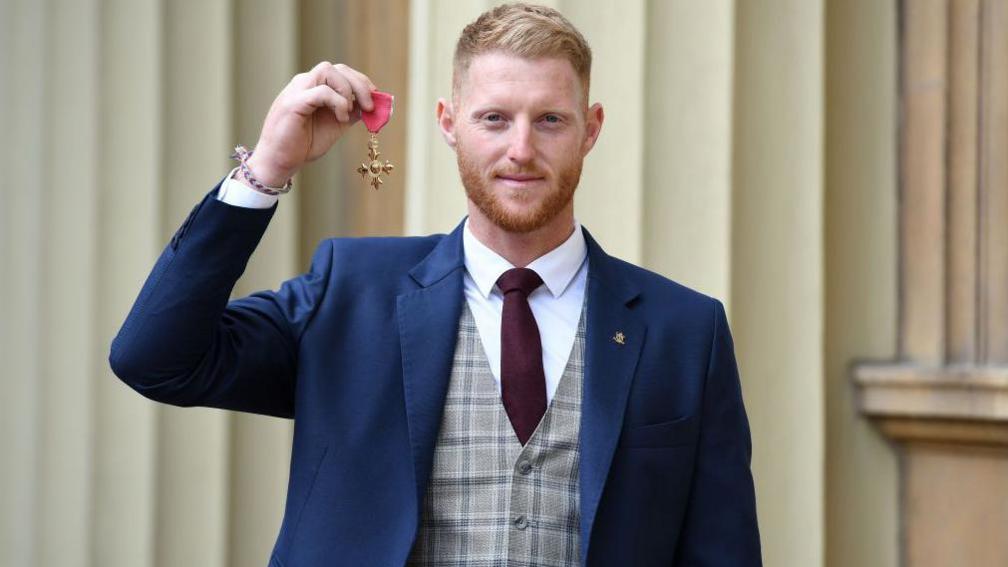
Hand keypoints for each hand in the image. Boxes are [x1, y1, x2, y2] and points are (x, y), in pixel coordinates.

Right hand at [246, 62, 375, 186]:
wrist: (279, 162)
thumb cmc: (303, 145)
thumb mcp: (335, 126)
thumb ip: (351, 113)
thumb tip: (373, 105)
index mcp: (313, 87)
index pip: (341, 72)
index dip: (361, 81)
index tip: (375, 98)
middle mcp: (304, 84)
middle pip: (337, 68)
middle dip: (359, 84)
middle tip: (370, 106)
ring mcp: (297, 90)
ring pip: (327, 70)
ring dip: (347, 90)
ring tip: (349, 113)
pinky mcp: (293, 103)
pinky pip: (321, 91)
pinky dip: (337, 102)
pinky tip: (340, 118)